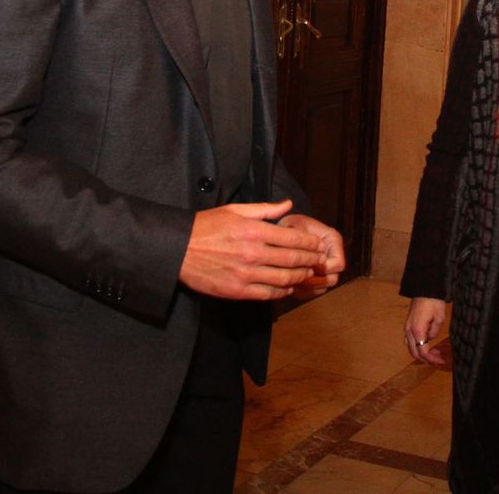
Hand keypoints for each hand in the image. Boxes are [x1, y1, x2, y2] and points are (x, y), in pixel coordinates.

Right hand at [178, 200, 336, 300]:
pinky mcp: (237, 291)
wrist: (178, 250)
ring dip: (301, 277)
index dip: (311, 244)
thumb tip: (288, 204)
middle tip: (320, 261)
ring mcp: (246, 274)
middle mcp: (253, 253)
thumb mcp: (235, 210)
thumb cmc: (206, 227)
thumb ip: (265, 209)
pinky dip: (282, 292)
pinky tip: (288, 287)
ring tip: (308, 273)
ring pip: (284, 279)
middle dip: (312, 260)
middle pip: (293, 259)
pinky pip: (268, 294)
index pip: (293, 239)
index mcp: (254, 231)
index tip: (319, 245)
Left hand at [277, 212, 345, 298]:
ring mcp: (326, 269)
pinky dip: (301, 291)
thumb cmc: (290, 225)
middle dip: (314, 280)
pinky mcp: (316, 278)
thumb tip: (304, 253)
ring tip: (292, 280)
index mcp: (333, 240)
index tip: (305, 265)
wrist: (285, 230)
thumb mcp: (294, 224)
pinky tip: (289, 283)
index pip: (338, 264)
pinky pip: (312, 292)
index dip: (322, 268)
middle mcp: (333, 256)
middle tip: (296, 276)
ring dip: (307, 287)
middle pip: (332, 279)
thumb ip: (299, 237)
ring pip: (322, 288)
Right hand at [404, 297, 449, 367]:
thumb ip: (434, 332)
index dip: (432, 359)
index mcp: (417, 330)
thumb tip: (430, 338)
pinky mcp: (409, 324)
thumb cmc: (433, 301)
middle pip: (414, 352)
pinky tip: (427, 344)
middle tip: (438, 359)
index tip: (441, 360)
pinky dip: (418, 346)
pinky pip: (410, 340)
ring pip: (411, 347)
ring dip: (421, 353)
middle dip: (426, 358)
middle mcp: (409, 330)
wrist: (425, 288)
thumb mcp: (439, 318)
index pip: (423, 352)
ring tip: (434, 352)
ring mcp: (407, 327)